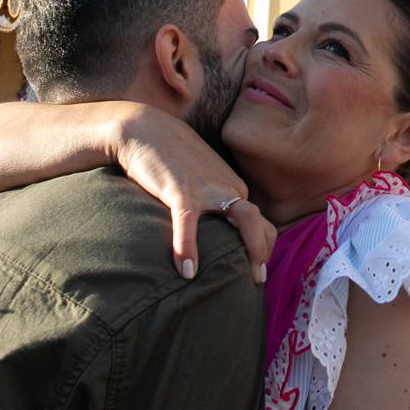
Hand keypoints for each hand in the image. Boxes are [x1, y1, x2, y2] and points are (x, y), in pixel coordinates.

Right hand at [116, 111, 275, 283]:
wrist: (145, 129)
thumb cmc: (169, 158)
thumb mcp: (196, 179)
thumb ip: (206, 200)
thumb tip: (207, 231)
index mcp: (231, 187)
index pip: (258, 220)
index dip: (262, 245)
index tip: (256, 268)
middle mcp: (226, 187)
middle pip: (259, 221)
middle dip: (264, 251)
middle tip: (259, 280)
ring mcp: (207, 188)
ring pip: (244, 218)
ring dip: (252, 248)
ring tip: (248, 277)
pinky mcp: (180, 189)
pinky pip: (188, 224)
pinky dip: (188, 248)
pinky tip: (187, 271)